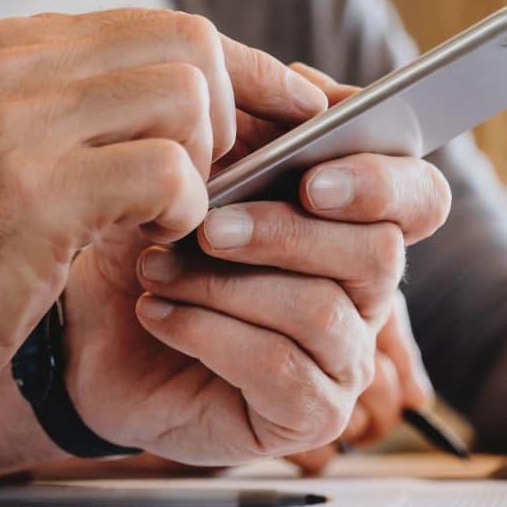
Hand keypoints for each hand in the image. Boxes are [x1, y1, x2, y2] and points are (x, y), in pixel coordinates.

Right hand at [0, 10, 326, 400]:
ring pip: (190, 100)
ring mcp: (27, 121)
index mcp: (25, 47)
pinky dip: (184, 215)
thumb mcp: (19, 149)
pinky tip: (150, 248)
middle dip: (235, 117)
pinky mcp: (39, 189)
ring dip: (204, 169)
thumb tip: (215, 106)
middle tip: (215, 184)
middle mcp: (25, 64)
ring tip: (167, 221)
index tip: (298, 112)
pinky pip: (169, 174)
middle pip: (195, 46)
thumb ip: (97, 114)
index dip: (250, 71)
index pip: (172, 26)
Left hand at [64, 151, 451, 465]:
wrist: (87, 332)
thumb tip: (311, 92)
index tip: (312, 176)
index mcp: (356, 221)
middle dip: (285, 233)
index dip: (382, 182)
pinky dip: (210, 333)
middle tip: (208, 226)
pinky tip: (159, 312)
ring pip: (321, 310)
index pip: (420, 197)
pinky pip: (280, 366)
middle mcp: (364, 291)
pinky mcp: (309, 414)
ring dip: (228, 284)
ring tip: (156, 268)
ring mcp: (344, 358)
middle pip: (378, 253)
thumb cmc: (150, 244)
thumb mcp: (190, 167)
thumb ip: (252, 120)